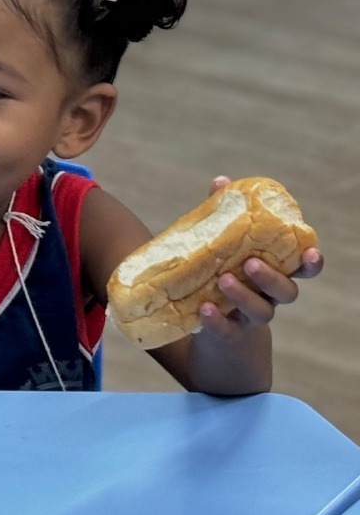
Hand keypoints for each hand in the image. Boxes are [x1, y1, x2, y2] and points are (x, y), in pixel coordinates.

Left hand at [197, 176, 323, 339]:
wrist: (203, 315)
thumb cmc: (222, 269)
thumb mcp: (223, 244)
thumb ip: (225, 216)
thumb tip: (221, 182)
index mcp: (275, 271)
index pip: (303, 268)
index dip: (312, 263)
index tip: (311, 253)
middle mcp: (270, 296)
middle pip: (287, 291)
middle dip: (272, 277)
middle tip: (250, 263)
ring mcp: (251, 316)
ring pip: (262, 312)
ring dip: (244, 296)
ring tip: (222, 280)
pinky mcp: (229, 332)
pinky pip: (228, 330)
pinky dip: (217, 320)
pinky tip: (204, 308)